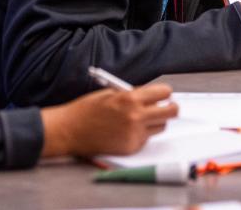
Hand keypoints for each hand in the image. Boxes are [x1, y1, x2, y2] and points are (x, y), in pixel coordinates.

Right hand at [40, 83, 177, 157]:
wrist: (68, 130)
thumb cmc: (87, 109)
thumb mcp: (112, 93)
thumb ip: (135, 94)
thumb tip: (154, 96)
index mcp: (131, 98)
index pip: (165, 92)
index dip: (164, 93)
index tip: (162, 95)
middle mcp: (136, 116)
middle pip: (171, 112)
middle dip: (169, 108)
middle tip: (164, 108)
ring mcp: (134, 133)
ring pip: (161, 126)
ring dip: (155, 122)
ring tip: (138, 120)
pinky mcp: (130, 148)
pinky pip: (146, 139)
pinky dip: (141, 135)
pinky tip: (125, 132)